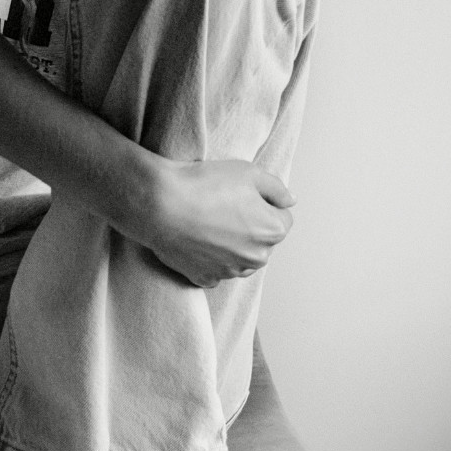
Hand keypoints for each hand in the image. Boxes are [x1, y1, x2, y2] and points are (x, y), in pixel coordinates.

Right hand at [133, 158, 294, 286]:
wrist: (160, 204)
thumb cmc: (204, 184)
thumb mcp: (249, 172)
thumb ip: (277, 188)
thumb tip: (289, 201)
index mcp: (273, 230)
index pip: (282, 218)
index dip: (263, 203)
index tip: (241, 195)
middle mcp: (257, 257)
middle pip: (261, 241)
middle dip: (249, 226)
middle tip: (222, 206)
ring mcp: (230, 271)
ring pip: (239, 257)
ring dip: (230, 244)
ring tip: (207, 222)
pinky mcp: (205, 278)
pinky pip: (215, 270)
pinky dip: (208, 258)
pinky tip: (196, 239)